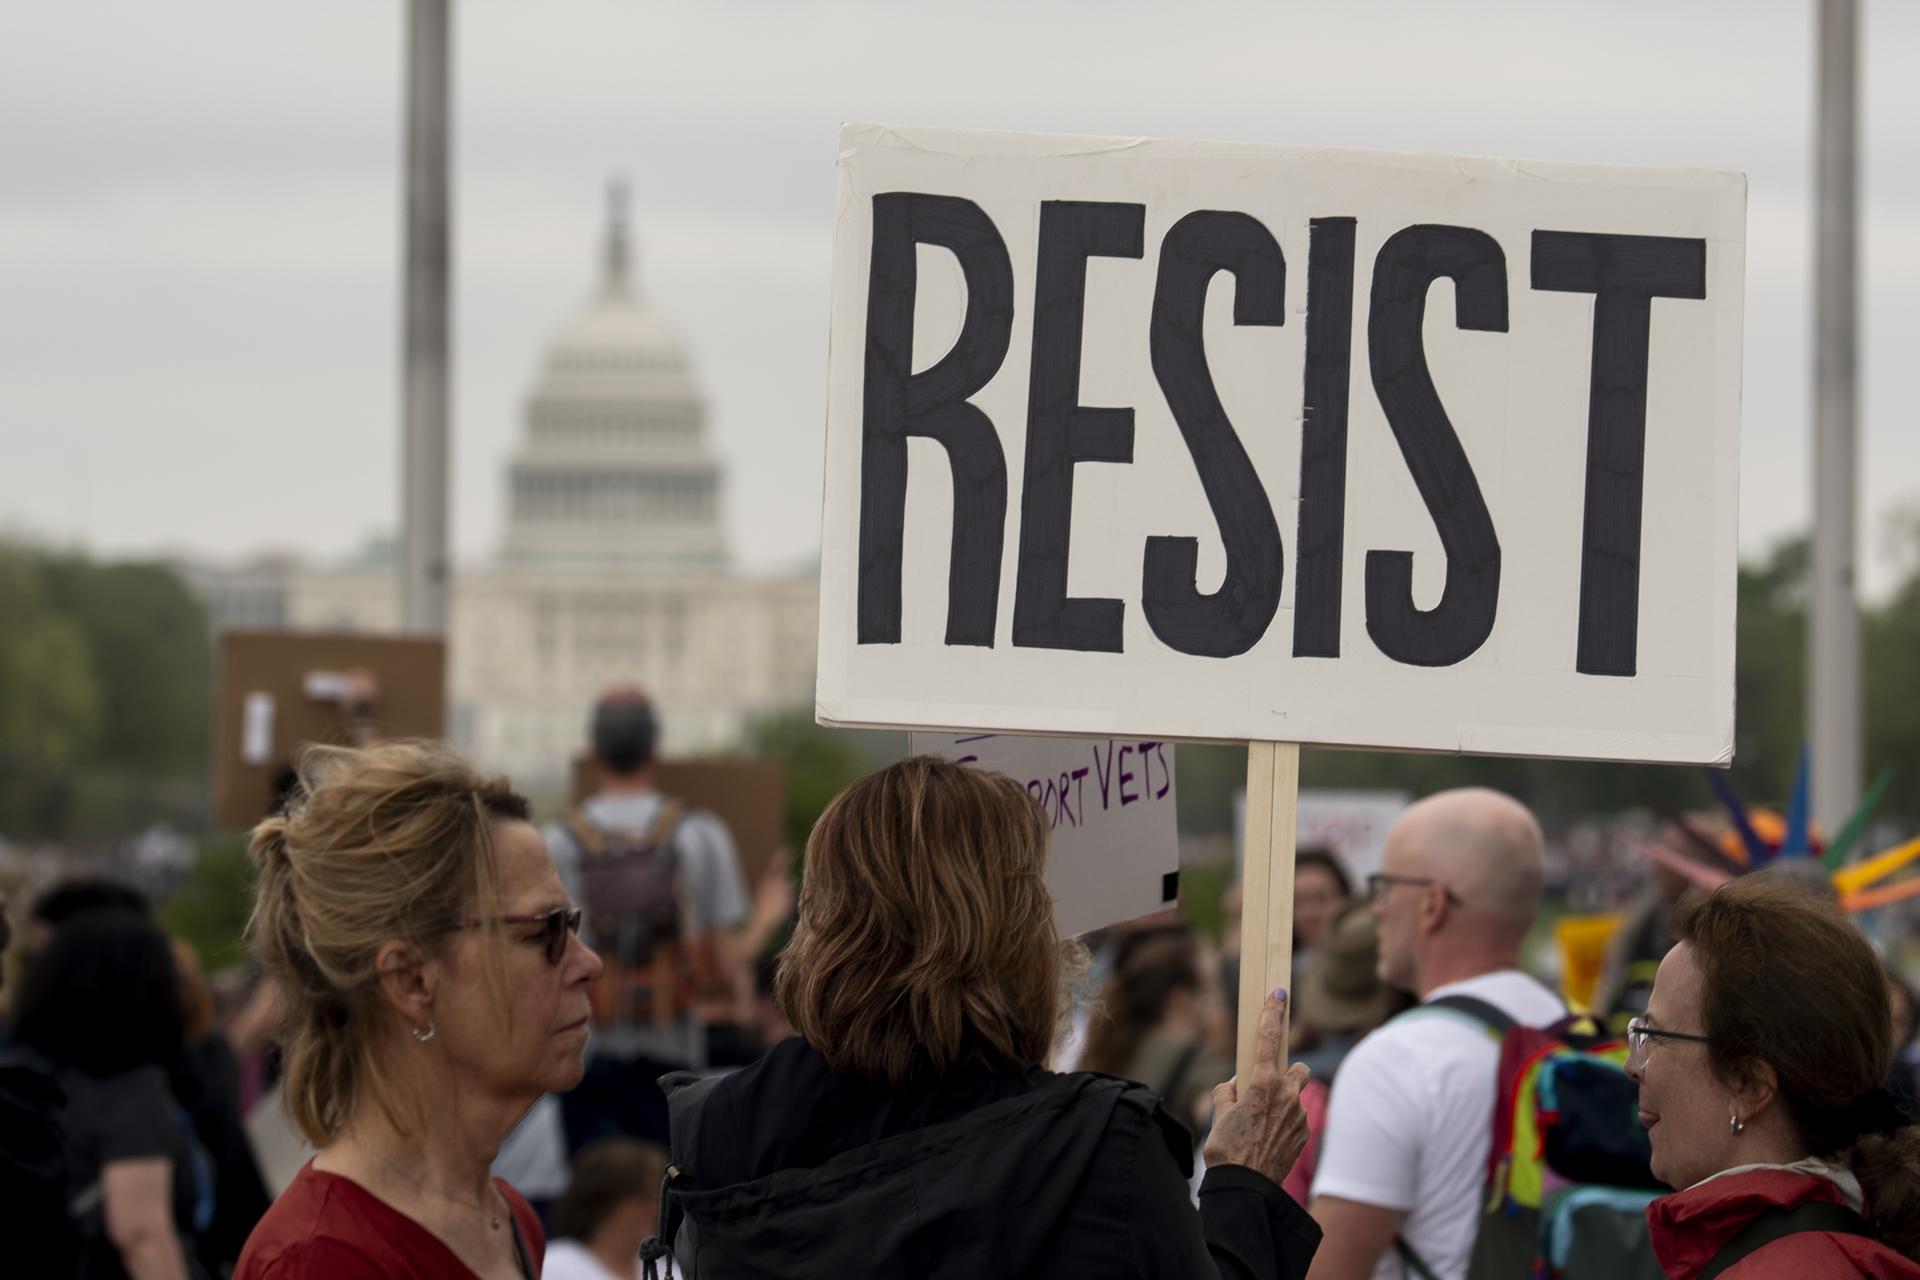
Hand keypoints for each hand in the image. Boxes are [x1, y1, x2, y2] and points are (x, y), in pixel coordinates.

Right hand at [1202, 988, 1311, 1186]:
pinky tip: (1270, 1138)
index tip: (1278, 993)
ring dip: (1284, 1102)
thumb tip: (1236, 1086)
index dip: (1273, 1013)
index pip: (1269, 1038)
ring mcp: (1299, 1115)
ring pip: (1297, 1096)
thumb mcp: (1219, 1113)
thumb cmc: (1227, 1148)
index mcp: (1262, 1082)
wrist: (1246, 1187)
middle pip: (1299, 1068)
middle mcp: (1286, 1094)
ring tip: (1263, 1123)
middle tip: (1271, 1085)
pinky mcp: (1305, 1133)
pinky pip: (1297, 1118)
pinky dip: (1286, 1122)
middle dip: (1289, 1072)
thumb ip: (1228, 1092)